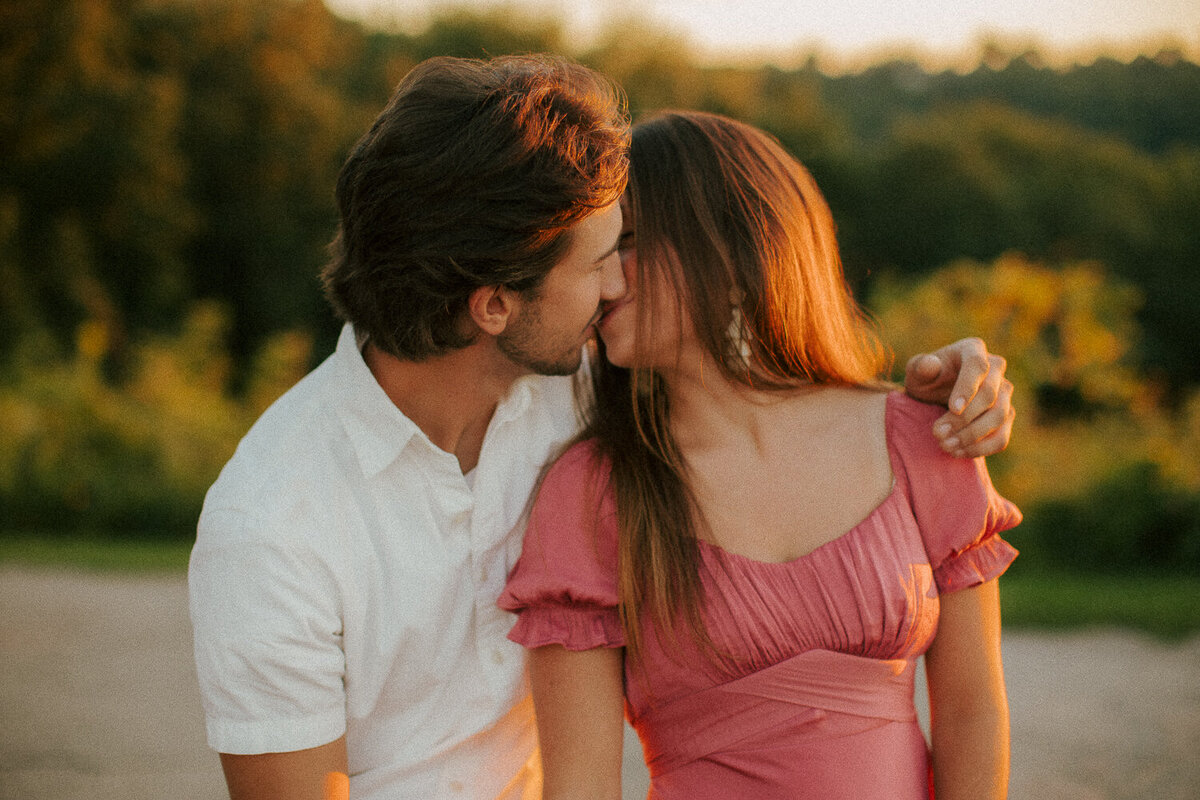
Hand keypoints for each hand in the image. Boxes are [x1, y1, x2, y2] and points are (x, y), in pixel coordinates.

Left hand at [904, 338, 1014, 457]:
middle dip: (964, 418)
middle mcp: (996, 368)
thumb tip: (930, 365)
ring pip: (999, 416)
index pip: (977, 366)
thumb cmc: (926, 379)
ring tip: (945, 445)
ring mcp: (1005, 392)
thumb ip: (921, 367)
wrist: (935, 395)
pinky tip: (958, 452)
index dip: (967, 388)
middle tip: (938, 433)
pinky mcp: (1006, 415)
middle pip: (990, 395)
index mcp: (973, 349)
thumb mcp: (917, 372)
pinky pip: (1002, 436)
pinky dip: (981, 448)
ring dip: (972, 436)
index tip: (953, 409)